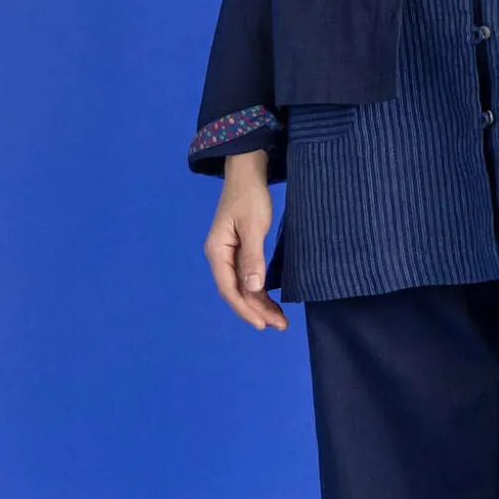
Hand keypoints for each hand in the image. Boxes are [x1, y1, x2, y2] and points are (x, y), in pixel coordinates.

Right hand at [203, 151, 288, 330]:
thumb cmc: (250, 196)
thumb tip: (254, 288)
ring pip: (244, 287)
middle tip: (280, 325)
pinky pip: (248, 278)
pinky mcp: (240, 252)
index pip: (229, 288)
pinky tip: (272, 304)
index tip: (262, 324)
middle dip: (256, 311)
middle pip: (236, 292)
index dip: (245, 308)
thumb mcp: (254, 226)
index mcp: (217, 251)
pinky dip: (260, 292)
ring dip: (260, 305)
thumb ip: (253, 257)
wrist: (247, 173)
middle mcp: (220, 257)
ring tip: (280, 321)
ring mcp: (229, 255)